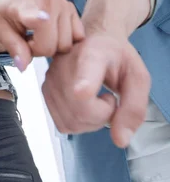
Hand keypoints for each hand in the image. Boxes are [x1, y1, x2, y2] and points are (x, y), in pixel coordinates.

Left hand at [0, 0, 84, 70]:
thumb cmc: (6, 14)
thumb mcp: (1, 30)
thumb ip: (14, 48)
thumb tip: (23, 67)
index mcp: (25, 7)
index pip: (37, 16)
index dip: (40, 20)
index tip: (44, 18)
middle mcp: (49, 3)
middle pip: (52, 47)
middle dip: (39, 49)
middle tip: (28, 39)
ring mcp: (64, 5)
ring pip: (66, 45)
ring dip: (52, 45)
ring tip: (39, 34)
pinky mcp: (74, 9)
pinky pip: (78, 38)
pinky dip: (64, 40)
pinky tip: (52, 32)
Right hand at [42, 33, 150, 147]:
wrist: (92, 41)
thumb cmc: (116, 58)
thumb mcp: (138, 78)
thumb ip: (134, 109)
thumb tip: (120, 140)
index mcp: (94, 53)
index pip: (86, 68)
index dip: (84, 84)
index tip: (82, 92)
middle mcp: (65, 64)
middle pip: (82, 110)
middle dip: (104, 116)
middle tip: (110, 98)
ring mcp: (50, 78)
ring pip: (71, 122)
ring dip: (91, 121)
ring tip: (96, 100)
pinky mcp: (44, 91)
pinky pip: (63, 124)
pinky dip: (78, 123)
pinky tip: (83, 105)